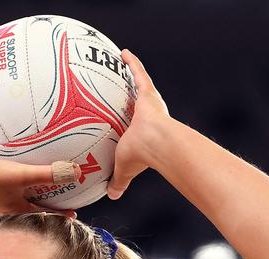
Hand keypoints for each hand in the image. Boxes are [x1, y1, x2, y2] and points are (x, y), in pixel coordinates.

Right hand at [0, 150, 78, 217]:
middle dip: (44, 206)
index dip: (59, 214)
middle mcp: (5, 210)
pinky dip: (13, 186)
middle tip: (57, 200)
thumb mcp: (23, 174)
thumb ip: (48, 173)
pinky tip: (11, 176)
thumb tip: (76, 172)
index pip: (43, 215)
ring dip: (27, 197)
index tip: (72, 213)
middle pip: (30, 210)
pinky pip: (4, 190)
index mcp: (16, 211)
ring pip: (16, 201)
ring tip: (36, 188)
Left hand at [108, 49, 170, 199]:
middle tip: (127, 91)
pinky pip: (138, 73)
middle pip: (140, 104)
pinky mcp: (148, 93)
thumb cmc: (141, 156)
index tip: (130, 121)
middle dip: (135, 98)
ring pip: (140, 86)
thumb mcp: (124, 168)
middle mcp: (149, 115)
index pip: (137, 127)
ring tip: (122, 65)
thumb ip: (118, 180)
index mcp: (144, 133)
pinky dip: (131, 63)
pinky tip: (122, 53)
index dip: (133, 123)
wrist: (156, 143)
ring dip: (133, 75)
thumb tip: (112, 196)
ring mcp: (150, 103)